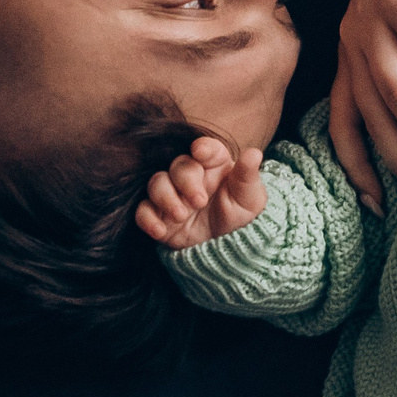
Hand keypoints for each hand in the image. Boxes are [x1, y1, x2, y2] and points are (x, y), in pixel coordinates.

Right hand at [135, 135, 268, 251]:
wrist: (226, 248)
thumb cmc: (240, 215)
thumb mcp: (250, 198)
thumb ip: (248, 175)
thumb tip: (254, 153)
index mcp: (214, 164)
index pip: (206, 149)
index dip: (202, 148)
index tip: (200, 152)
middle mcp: (190, 175)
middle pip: (178, 165)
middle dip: (186, 181)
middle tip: (199, 202)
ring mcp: (172, 194)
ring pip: (156, 183)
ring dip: (165, 197)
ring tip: (181, 215)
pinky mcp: (159, 215)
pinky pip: (142, 211)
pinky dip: (147, 219)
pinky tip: (160, 231)